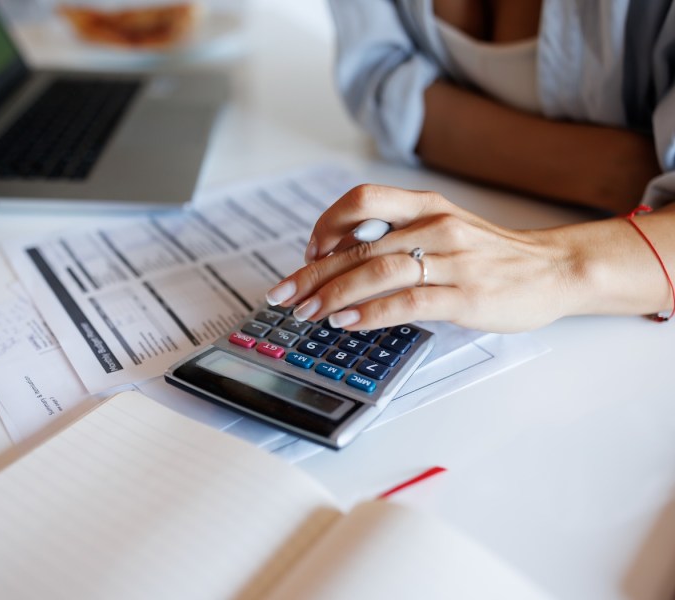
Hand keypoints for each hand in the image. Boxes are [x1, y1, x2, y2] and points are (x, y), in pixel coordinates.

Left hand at [265, 184, 573, 332]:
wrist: (553, 270)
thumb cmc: (492, 254)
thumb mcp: (445, 230)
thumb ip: (401, 237)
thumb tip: (344, 259)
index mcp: (426, 206)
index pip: (362, 201)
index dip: (326, 224)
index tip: (308, 252)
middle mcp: (435, 226)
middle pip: (358, 245)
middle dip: (312, 272)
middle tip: (283, 294)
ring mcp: (451, 261)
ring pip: (376, 271)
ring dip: (333, 294)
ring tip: (307, 312)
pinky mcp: (464, 295)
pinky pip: (407, 301)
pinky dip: (370, 313)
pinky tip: (346, 322)